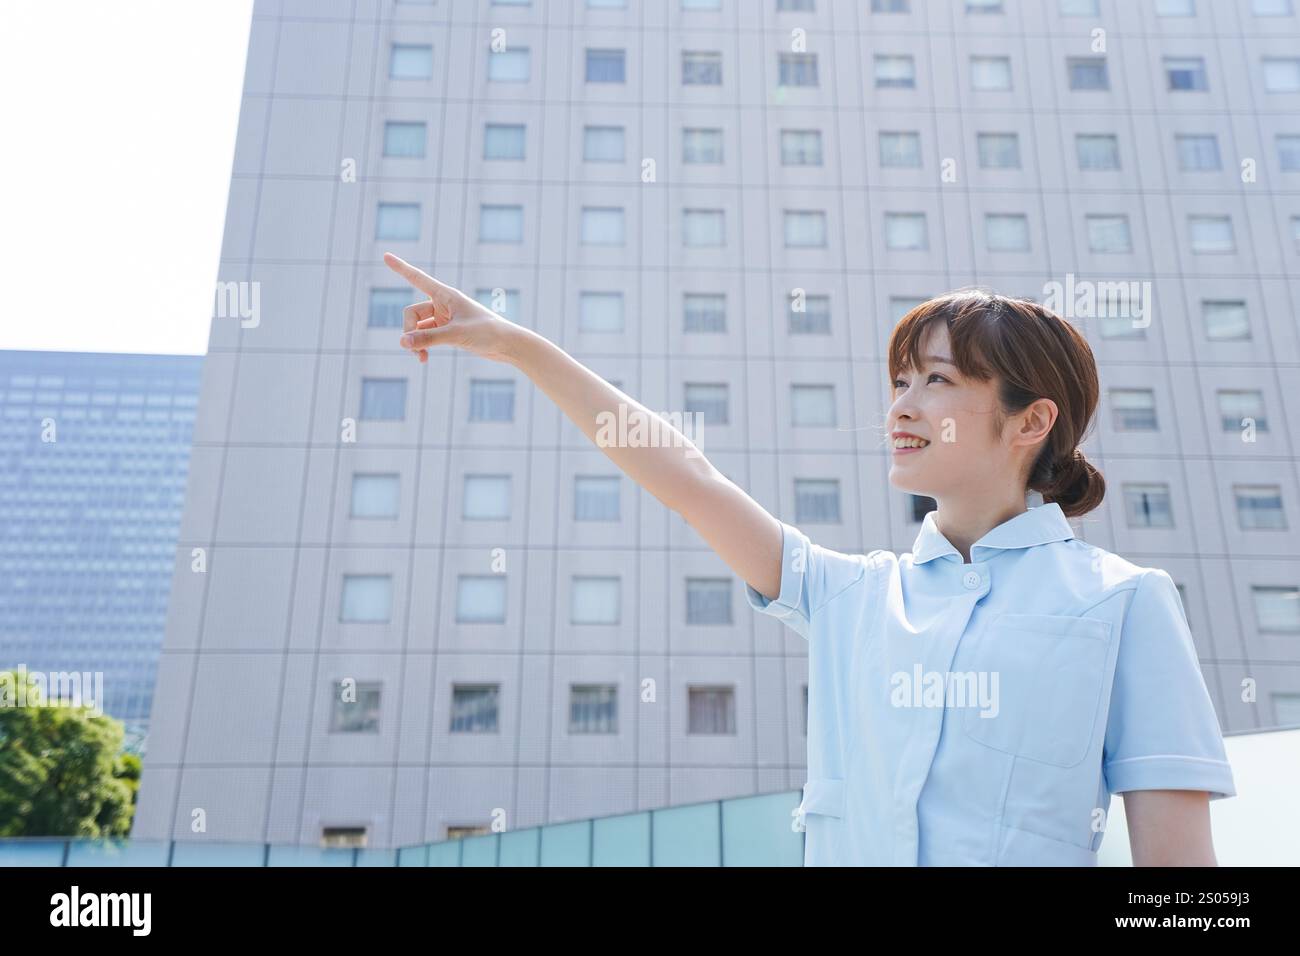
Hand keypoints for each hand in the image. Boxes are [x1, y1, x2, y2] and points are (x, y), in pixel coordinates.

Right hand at [383, 253, 518, 364]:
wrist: (508, 345)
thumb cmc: (487, 333)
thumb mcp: (456, 335)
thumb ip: (428, 338)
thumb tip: (402, 342)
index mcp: (446, 295)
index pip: (417, 278)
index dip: (401, 268)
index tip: (385, 255)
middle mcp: (443, 304)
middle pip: (411, 314)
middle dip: (409, 331)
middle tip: (413, 348)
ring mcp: (444, 318)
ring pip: (417, 328)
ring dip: (415, 342)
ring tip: (420, 357)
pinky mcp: (447, 332)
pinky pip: (425, 337)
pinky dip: (422, 347)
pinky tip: (423, 359)